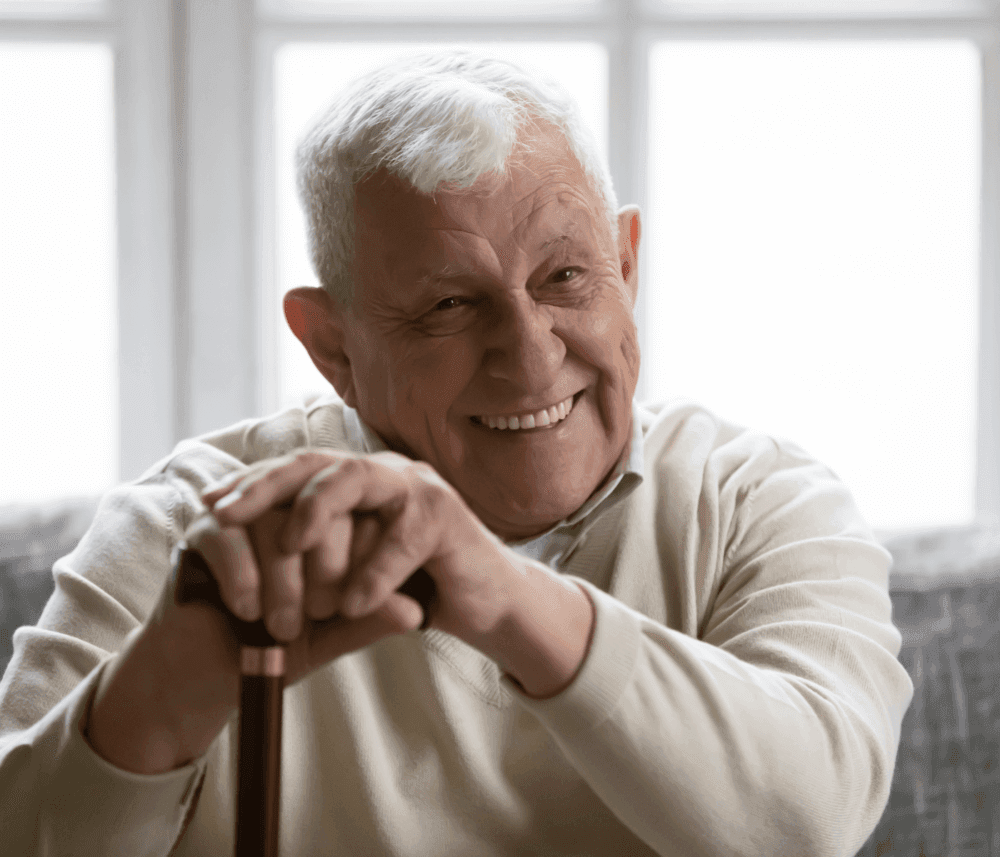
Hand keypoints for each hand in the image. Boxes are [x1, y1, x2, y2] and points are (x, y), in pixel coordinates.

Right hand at [84, 455, 428, 774]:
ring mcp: (246, 513)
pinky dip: (245, 577)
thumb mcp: (330, 637)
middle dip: (327, 567)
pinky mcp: (202, 528)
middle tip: (321, 613)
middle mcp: (291, 507)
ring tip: (284, 627)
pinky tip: (248, 612)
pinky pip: (231, 536)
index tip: (353, 606)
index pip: (363, 514)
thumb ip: (368, 620)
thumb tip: (415, 611)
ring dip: (285, 581)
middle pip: (324, 508)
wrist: (206, 676)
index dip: (365, 557)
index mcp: (331, 523)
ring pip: (279, 522)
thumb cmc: (276, 649)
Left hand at [202, 449, 522, 654]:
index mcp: (358, 484)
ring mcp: (417, 488)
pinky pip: (404, 536)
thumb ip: (316, 561)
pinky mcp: (448, 516)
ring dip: (318, 511)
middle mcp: (384, 474)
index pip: (297, 471)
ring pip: (357, 477)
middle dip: (265, 486)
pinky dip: (376, 572)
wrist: (485, 601)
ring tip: (288, 546)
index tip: (207, 506)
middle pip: (317, 462)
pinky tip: (353, 605)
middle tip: (223, 515)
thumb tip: (249, 558)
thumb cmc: (413, 586)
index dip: (252, 484)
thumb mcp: (353, 574)